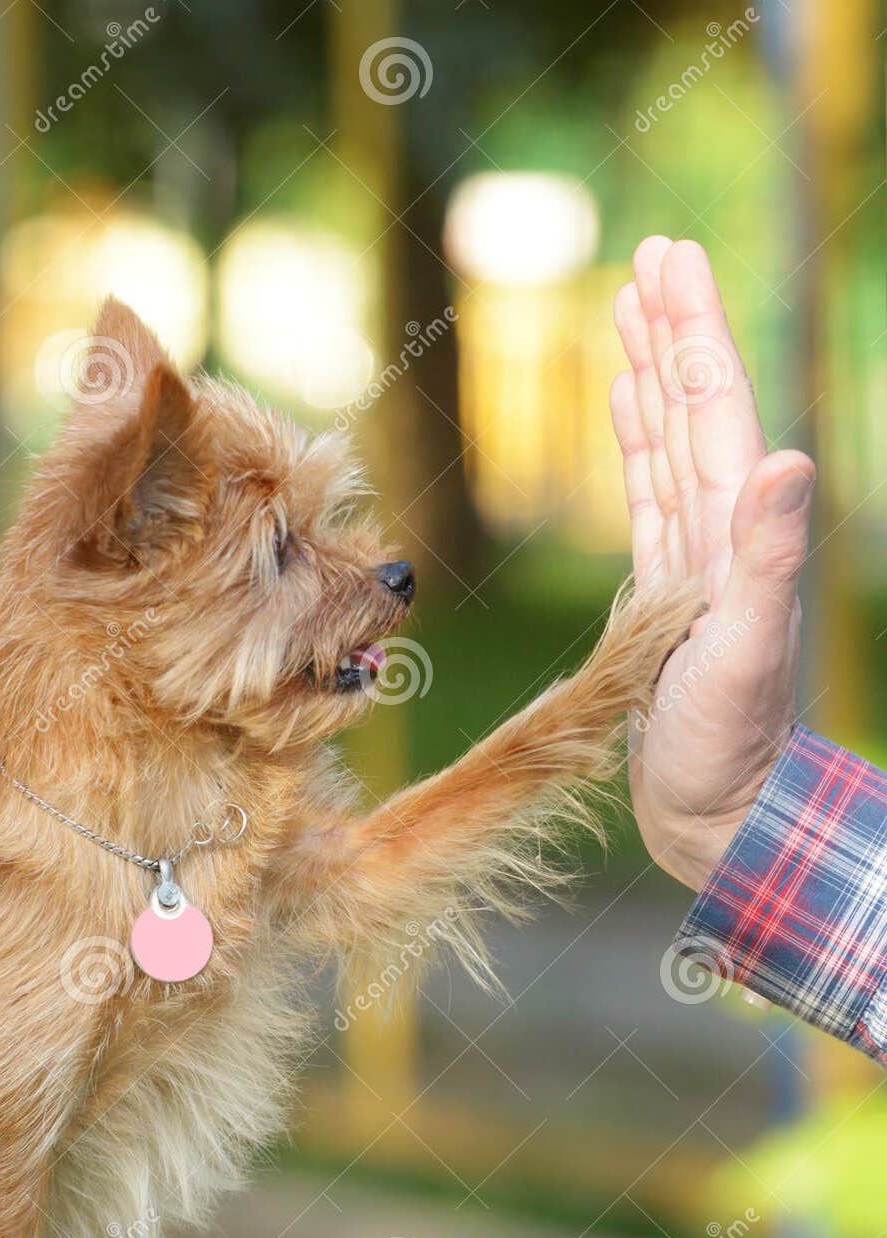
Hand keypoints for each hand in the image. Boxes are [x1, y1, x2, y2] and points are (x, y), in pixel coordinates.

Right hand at [610, 237, 814, 891]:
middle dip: (673, 329)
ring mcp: (693, 558)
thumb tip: (784, 459)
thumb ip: (768, 560)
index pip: (714, 410)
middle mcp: (721, 533)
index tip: (670, 260)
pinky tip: (622, 411)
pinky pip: (648, 494)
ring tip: (627, 312)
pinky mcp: (665, 589)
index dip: (692, 332)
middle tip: (652, 254)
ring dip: (649, 375)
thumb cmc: (728, 751)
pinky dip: (635, 445)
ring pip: (669, 442)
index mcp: (737, 535)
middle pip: (694, 408)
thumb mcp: (747, 656)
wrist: (718, 815)